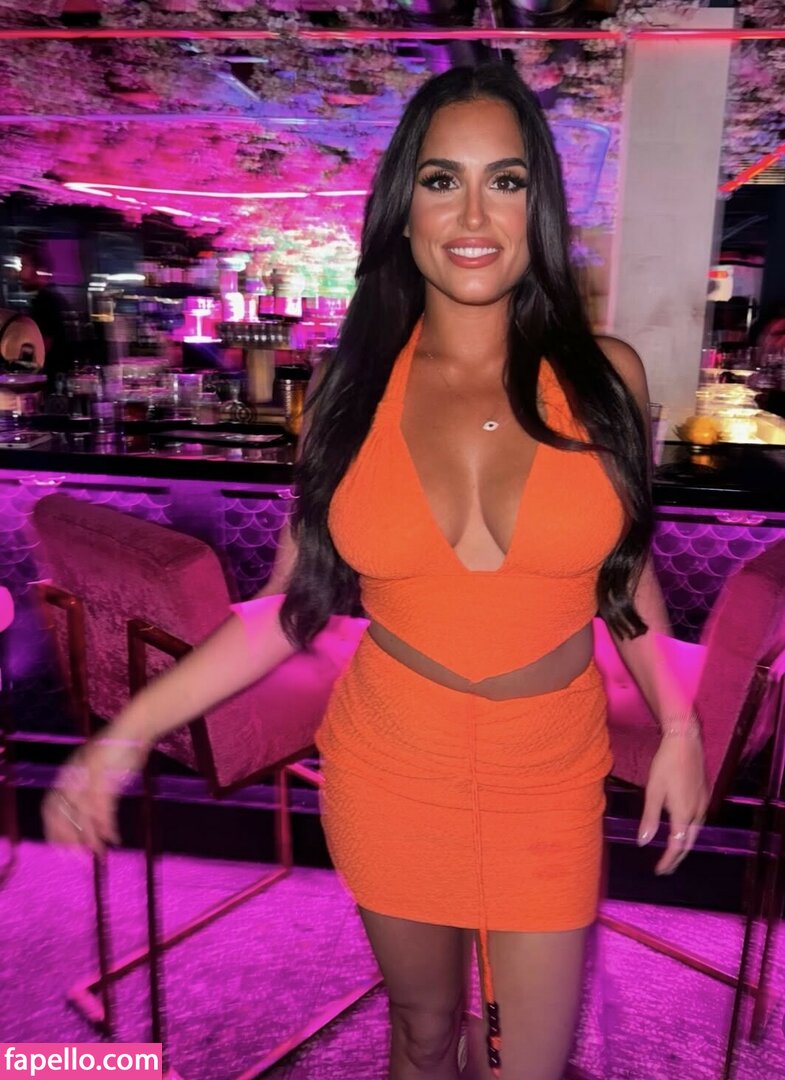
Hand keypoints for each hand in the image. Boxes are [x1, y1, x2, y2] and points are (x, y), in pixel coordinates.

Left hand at [42, 732, 148, 855]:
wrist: (135, 728)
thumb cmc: (119, 747)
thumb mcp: (98, 769)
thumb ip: (92, 788)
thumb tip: (92, 812)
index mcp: (68, 773)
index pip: (50, 806)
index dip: (54, 829)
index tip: (61, 848)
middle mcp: (73, 776)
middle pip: (63, 814)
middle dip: (69, 838)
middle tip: (78, 857)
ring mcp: (88, 777)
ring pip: (84, 815)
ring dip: (91, 836)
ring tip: (98, 852)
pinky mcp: (105, 778)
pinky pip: (103, 809)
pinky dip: (107, 826)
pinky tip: (113, 837)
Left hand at [637, 733, 708, 874]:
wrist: (685, 742)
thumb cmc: (666, 765)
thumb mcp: (653, 791)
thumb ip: (649, 818)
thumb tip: (643, 842)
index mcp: (684, 814)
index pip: (677, 846)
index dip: (668, 861)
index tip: (659, 871)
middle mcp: (698, 812)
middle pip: (689, 843)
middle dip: (677, 858)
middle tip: (665, 868)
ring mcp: (703, 804)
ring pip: (695, 833)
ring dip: (684, 845)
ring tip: (672, 853)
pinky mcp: (704, 795)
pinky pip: (698, 822)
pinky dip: (688, 832)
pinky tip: (681, 830)